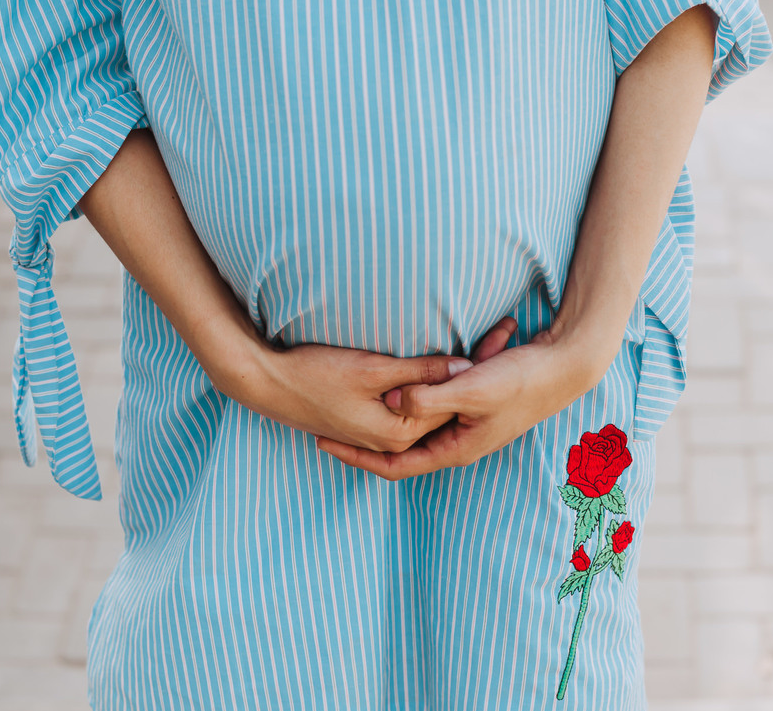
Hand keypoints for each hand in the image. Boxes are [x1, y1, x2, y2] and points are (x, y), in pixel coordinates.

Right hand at [211, 317, 517, 453]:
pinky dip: (430, 382)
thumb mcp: (373, 368)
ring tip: (487, 342)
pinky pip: (412, 401)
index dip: (480, 366)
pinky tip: (443, 360)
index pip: (453, 400)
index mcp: (399, 431)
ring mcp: (381, 432)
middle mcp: (394, 438)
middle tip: (505, 333)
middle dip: (475, 369)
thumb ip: (421, 370)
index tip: (503, 337)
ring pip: (431, 401)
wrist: (266, 383)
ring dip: (454, 376)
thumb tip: (465, 366)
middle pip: (446, 402)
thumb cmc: (315, 372)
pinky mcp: (371, 420)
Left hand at [313, 319, 614, 479]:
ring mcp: (466, 421)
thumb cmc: (522, 379)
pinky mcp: (474, 399)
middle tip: (328, 419)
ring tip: (358, 390)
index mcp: (455, 448)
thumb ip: (429, 397)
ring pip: (418, 416)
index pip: (393, 465)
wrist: (566, 366)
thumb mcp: (471, 388)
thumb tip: (390, 403)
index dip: (355, 457)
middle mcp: (458, 440)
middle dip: (367, 431)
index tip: (322, 442)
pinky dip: (425, 382)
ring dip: (396, 402)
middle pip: (401, 443)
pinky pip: (438, 396)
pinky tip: (408, 366)